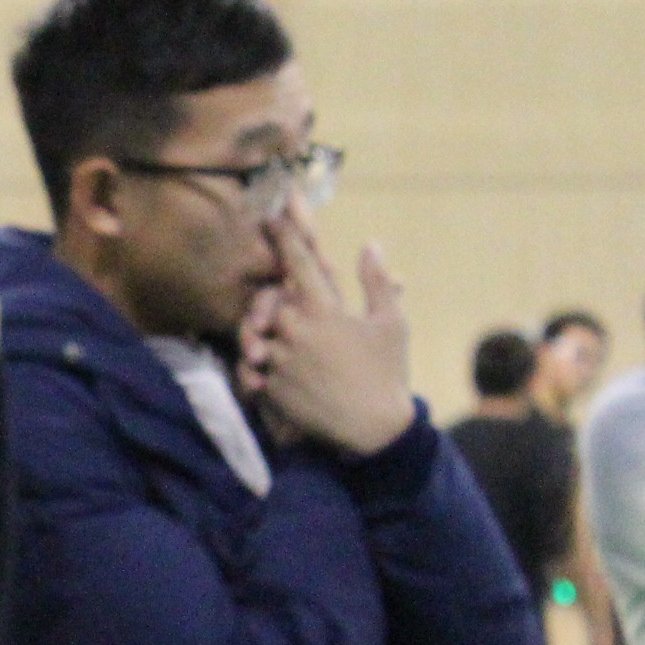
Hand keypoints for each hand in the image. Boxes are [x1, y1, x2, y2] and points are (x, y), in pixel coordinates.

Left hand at [240, 206, 413, 457]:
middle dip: (276, 297)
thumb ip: (376, 281)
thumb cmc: (387, 372)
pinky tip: (275, 369)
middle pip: (270, 298)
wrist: (374, 429)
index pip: (299, 262)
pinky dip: (260, 365)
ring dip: (265, 332)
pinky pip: (254, 367)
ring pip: (258, 332)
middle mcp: (296, 331)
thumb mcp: (390, 323)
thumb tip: (371, 244)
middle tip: (292, 305)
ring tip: (284, 343)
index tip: (274, 215)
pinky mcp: (271, 387)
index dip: (285, 234)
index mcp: (325, 311)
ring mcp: (280, 360)